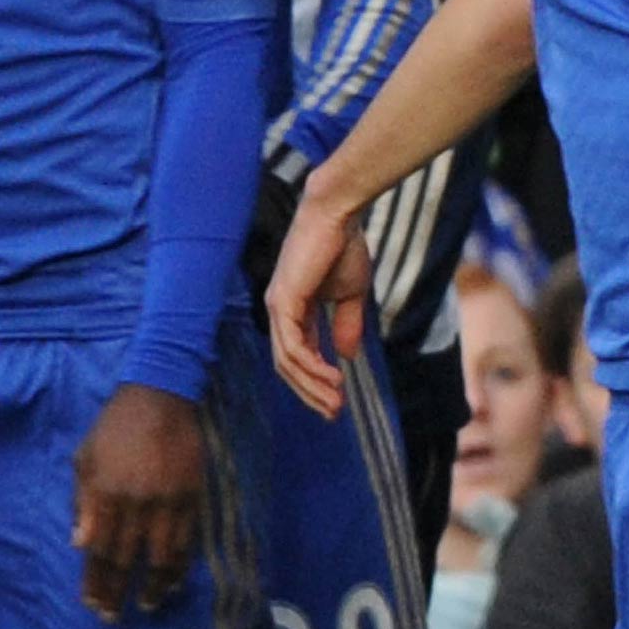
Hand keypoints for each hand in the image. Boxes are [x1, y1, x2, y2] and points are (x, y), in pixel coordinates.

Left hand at [72, 384, 204, 619]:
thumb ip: (83, 503)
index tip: (93, 602)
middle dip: (119, 590)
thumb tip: (81, 544)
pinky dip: (182, 559)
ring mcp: (169, 498)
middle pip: (128, 557)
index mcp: (106, 494)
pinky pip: (188, 534)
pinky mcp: (193, 490)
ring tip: (150, 602)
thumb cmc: (115, 427)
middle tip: (114, 614)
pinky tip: (175, 576)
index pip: (99, 550)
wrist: (161, 394)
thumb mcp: (85, 459)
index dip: (96, 580)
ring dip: (156, 583)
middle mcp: (137, 501)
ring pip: (163, 552)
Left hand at [263, 192, 371, 418]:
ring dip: (312, 385)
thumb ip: (346, 324)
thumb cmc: (344, 247)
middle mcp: (280, 312)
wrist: (339, 216)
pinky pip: (292, 346)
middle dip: (311, 393)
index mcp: (294, 310)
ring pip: (289, 362)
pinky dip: (311, 366)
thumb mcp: (350, 294)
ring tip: (336, 400)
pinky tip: (332, 377)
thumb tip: (347, 356)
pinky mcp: (283, 302)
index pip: (298, 356)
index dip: (315, 381)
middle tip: (334, 412)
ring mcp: (278, 308)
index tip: (337, 401)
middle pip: (288, 366)